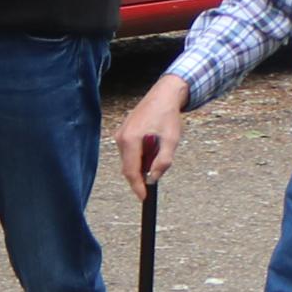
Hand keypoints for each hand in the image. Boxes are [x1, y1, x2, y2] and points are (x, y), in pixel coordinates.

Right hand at [119, 73, 191, 195]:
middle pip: (129, 167)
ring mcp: (120, 134)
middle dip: (141, 176)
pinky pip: (129, 151)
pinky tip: (152, 147)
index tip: (144, 198)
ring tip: (159, 151)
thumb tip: (153, 178)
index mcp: (131, 139)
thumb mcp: (171, 140)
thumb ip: (163, 161)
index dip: (137, 187)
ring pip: (129, 160)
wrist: (164, 94)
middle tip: (156, 175)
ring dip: (142, 164)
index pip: (131, 171)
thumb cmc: (167, 115)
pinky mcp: (123, 132)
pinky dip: (140, 156)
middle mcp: (121, 137)